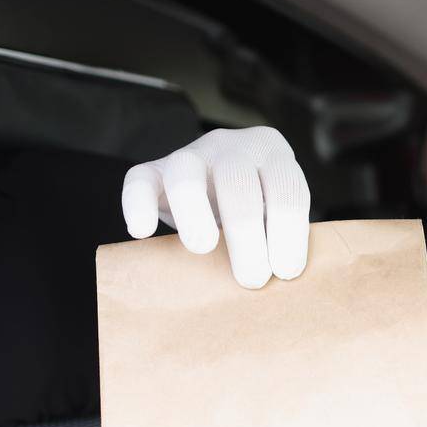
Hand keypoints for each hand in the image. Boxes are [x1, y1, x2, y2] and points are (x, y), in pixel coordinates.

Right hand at [121, 126, 309, 287]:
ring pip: (185, 173)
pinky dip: (137, 205)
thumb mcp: (279, 214)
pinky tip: (142, 231)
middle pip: (237, 180)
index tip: (286, 272)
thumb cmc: (259, 213)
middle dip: (246, 233)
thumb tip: (285, 279)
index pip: (285, 186)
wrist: (217, 192)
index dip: (288, 231)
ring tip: (203, 249)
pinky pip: (138, 181)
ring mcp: (189, 155)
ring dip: (195, 216)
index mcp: (272, 153)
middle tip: (252, 279)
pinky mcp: (152, 171)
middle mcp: (231, 146)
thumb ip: (284, 234)